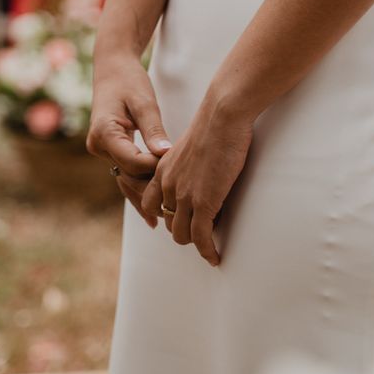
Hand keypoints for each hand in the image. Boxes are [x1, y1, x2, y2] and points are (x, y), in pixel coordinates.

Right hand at [87, 52, 171, 227]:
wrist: (112, 69)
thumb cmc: (129, 81)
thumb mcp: (144, 102)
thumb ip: (153, 130)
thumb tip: (164, 154)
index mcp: (104, 133)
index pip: (133, 161)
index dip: (156, 170)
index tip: (178, 174)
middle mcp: (99, 146)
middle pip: (128, 177)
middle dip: (151, 193)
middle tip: (175, 211)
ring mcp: (103, 151)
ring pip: (125, 181)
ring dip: (144, 198)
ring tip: (164, 220)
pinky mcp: (112, 152)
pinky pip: (125, 175)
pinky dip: (139, 190)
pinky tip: (151, 213)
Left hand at [141, 101, 253, 265]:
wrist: (222, 117)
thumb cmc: (214, 124)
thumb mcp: (191, 146)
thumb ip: (188, 163)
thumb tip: (200, 172)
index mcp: (163, 171)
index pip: (151, 203)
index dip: (162, 215)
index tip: (178, 220)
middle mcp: (168, 185)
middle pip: (167, 223)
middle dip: (184, 230)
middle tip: (202, 231)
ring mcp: (184, 196)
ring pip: (182, 235)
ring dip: (196, 243)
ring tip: (210, 246)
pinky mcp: (203, 203)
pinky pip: (201, 237)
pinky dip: (208, 251)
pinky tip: (215, 257)